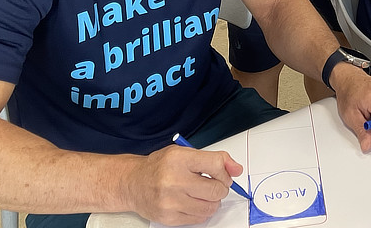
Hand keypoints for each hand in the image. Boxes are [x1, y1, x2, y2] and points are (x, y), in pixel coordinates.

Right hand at [124, 145, 240, 225]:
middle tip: (213, 184)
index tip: (223, 173)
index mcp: (179, 159)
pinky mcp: (169, 218)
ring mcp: (171, 202)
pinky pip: (199, 218)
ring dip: (212, 201)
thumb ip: (213, 158)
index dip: (225, 170)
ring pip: (210, 207)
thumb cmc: (160, 166)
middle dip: (221, 188)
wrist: (133, 183)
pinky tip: (192, 202)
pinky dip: (202, 211)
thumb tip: (237, 169)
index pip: (216, 164)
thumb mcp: (184, 152)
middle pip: (216, 189)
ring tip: (202, 193)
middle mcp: (174, 181)